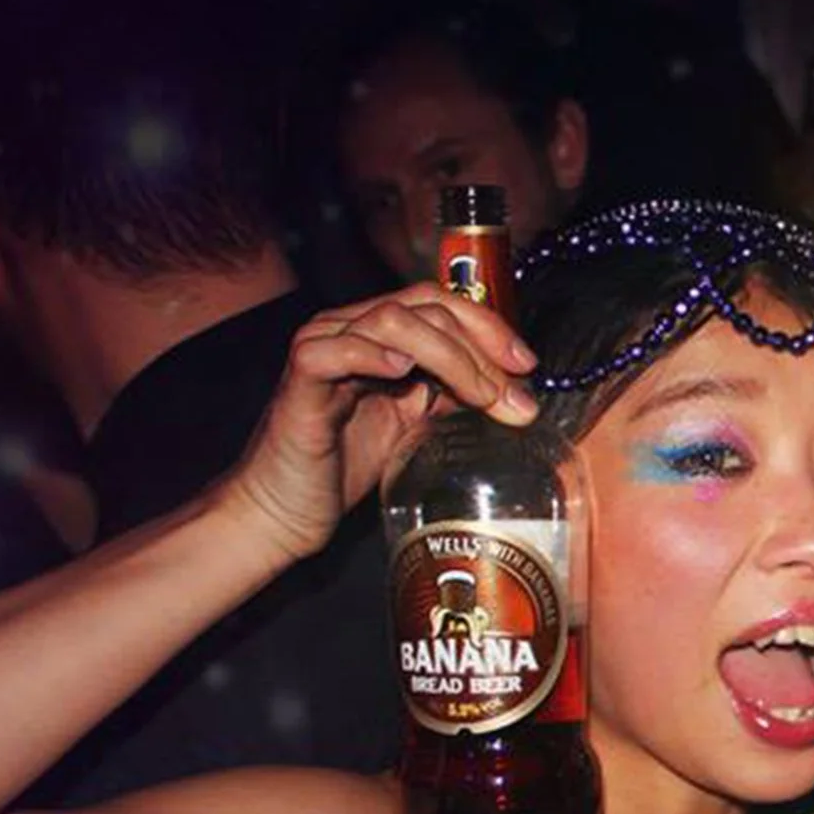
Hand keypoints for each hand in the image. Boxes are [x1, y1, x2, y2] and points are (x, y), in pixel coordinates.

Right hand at [225, 286, 538, 560]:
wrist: (286, 510)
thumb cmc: (344, 465)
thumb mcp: (413, 424)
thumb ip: (450, 397)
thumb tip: (510, 391)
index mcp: (378, 333)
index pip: (442, 304)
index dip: (489, 326)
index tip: (527, 364)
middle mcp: (349, 327)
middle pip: (426, 306)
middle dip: (481, 347)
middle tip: (513, 392)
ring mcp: (322, 347)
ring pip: (391, 320)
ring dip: (450, 356)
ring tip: (480, 395)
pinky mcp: (301, 378)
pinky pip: (335, 350)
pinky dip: (374, 354)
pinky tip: (403, 371)